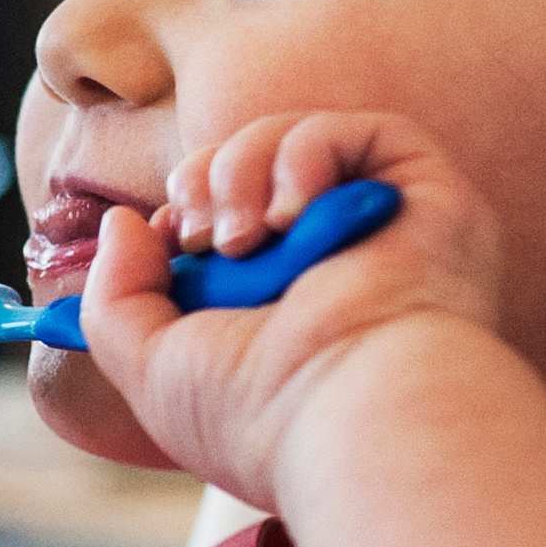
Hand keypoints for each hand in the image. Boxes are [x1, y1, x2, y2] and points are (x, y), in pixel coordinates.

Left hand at [80, 111, 504, 513]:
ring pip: (293, 141)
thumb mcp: (150, 365)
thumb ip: (116, 295)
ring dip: (243, 171)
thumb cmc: (257, 412)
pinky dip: (304, 155)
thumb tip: (124, 222)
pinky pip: (358, 130)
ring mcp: (386, 227)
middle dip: (205, 180)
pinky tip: (293, 217)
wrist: (349, 416)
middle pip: (253, 165)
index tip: (169, 241)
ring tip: (246, 238)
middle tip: (203, 237)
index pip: (226, 212)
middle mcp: (338, 261)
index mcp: (282, 302)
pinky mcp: (429, 195)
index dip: (186, 205)